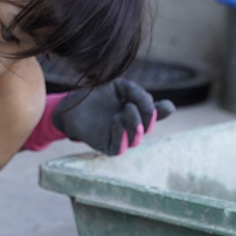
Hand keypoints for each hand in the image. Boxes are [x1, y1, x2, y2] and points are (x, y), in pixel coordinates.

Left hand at [51, 79, 174, 155]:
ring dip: (134, 125)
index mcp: (138, 111)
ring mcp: (120, 138)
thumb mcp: (119, 87)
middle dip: (147, 116)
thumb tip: (164, 108)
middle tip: (134, 104)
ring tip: (125, 109)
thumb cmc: (96, 95)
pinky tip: (116, 120)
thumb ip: (139, 94)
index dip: (163, 110)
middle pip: (148, 127)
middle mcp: (131, 127)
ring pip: (136, 140)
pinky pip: (119, 148)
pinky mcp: (107, 147)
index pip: (156, 113)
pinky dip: (121, 135)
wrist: (70, 105)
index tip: (162, 104)